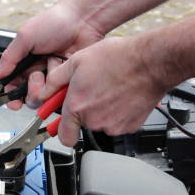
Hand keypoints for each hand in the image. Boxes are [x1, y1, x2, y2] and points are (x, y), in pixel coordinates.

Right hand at [0, 2, 104, 109]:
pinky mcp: (67, 81)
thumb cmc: (54, 23)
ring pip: (46, 98)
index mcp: (24, 63)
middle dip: (32, 91)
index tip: (14, 103)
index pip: (13, 87)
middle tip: (37, 75)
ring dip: (47, 86)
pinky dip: (62, 85)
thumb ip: (9, 58)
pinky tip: (64, 70)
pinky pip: (62, 93)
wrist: (82, 20)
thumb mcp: (26, 37)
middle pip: (29, 97)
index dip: (12, 98)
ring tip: (53, 66)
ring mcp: (54, 78)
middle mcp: (38, 73)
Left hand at [40, 36, 181, 146]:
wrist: (150, 62)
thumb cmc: (118, 58)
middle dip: (85, 110)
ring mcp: (113, 125)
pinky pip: (118, 123)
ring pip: (101, 123)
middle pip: (83, 124)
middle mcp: (93, 120)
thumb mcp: (78, 61)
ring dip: (102, 110)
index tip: (62, 126)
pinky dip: (119, 113)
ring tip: (110, 89)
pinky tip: (122, 95)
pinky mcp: (129, 127)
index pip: (63, 136)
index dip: (62, 131)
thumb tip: (44, 92)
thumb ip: (56, 81)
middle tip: (94, 90)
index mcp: (77, 106)